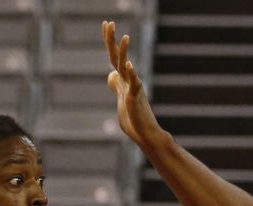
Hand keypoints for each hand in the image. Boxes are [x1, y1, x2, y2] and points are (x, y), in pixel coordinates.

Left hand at [104, 20, 165, 148]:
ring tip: (124, 37)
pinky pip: (134, 84)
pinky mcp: (136, 99)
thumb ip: (116, 85)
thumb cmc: (134, 119)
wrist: (146, 135)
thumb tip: (111, 74)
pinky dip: (131, 74)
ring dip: (124, 52)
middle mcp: (129, 80)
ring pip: (125, 67)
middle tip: (109, 23)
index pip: (113, 57)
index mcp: (124, 80)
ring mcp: (133, 88)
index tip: (106, 24)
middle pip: (117, 57)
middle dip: (112, 40)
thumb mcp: (121, 99)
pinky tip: (127, 65)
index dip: (109, 41)